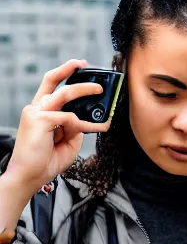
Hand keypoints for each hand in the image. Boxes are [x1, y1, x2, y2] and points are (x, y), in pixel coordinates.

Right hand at [5, 59, 110, 193]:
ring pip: (64, 94)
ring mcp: (35, 112)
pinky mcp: (39, 120)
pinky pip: (69, 117)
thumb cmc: (46, 161)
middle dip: (71, 70)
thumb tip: (85, 119)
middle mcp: (36, 109)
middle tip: (88, 68)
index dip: (65, 74)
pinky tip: (88, 131)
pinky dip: (82, 124)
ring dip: (84, 90)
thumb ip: (75, 128)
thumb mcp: (68, 142)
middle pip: (53, 81)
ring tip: (99, 91)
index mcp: (41, 112)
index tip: (80, 67)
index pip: (51, 87)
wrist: (31, 176)